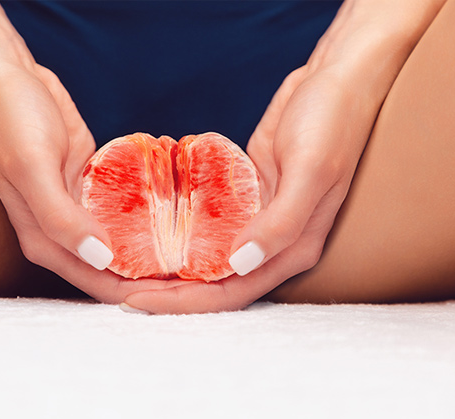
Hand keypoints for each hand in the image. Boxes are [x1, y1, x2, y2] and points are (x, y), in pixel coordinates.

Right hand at [0, 0, 183, 302]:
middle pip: (113, 268)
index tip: (179, 295)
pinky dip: (146, 216)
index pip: (97, 282)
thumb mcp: (31, 168)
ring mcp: (78, 209)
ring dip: (152, 249)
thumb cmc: (10, 121)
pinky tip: (176, 218)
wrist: (6, 76)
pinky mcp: (92, 185)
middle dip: (152, 277)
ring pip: (120, 241)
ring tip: (196, 253)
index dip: (136, 293)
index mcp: (43, 240)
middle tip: (199, 276)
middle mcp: (61, 232)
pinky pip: (123, 209)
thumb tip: (101, 259)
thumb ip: (60, 218)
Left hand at [120, 0, 445, 312]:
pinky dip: (182, 233)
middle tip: (119, 290)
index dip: (183, 301)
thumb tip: (240, 264)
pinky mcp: (246, 195)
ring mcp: (259, 220)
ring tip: (126, 268)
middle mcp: (275, 243)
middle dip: (168, 291)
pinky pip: (210, 224)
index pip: (232, 292)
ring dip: (172, 267)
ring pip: (210, 257)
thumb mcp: (311, 171)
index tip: (134, 298)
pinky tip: (150, 230)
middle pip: (215, 282)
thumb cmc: (331, 123)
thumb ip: (281, 223)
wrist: (335, 80)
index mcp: (294, 248)